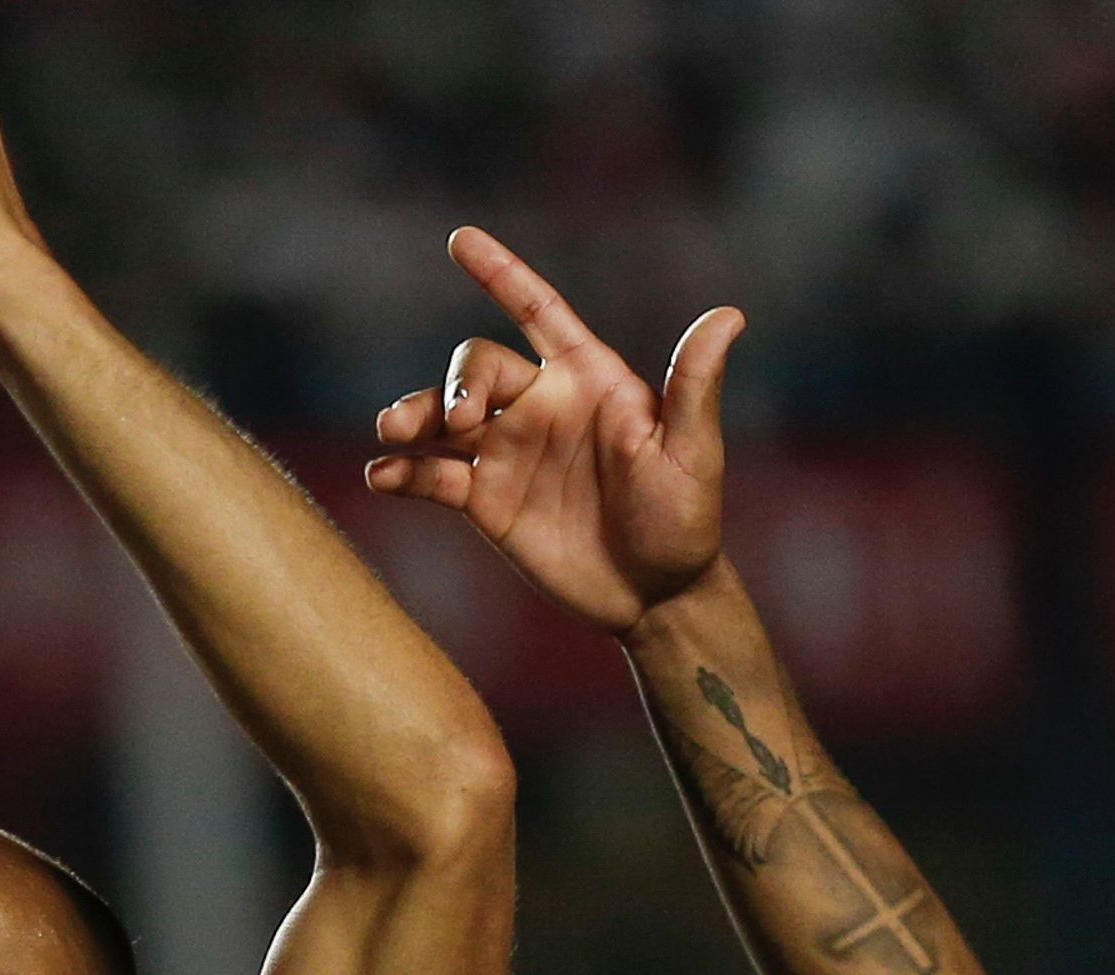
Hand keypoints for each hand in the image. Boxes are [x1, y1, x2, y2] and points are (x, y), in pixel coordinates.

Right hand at [366, 229, 743, 635]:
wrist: (657, 595)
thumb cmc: (686, 517)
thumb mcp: (692, 451)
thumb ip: (694, 385)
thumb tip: (730, 315)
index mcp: (587, 379)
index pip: (537, 310)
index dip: (501, 273)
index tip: (461, 240)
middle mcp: (541, 406)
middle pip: (477, 366)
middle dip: (456, 381)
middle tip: (459, 417)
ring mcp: (508, 452)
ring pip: (442, 415)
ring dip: (412, 414)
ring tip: (396, 432)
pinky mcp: (486, 502)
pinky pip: (432, 476)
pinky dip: (401, 473)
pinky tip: (384, 477)